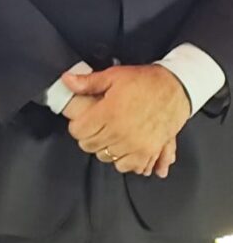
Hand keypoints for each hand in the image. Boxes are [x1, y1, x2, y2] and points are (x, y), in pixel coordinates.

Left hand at [61, 64, 189, 175]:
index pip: (79, 131)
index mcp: (108, 113)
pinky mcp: (150, 151)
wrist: (177, 88)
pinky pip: (129, 166)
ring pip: (107, 157)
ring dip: (105, 148)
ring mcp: (136, 144)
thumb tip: (66, 80)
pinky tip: (123, 148)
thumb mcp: (113, 76)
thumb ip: (88, 82)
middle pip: (90, 146)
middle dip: (88, 136)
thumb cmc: (145, 81)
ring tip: (109, 136)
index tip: (82, 121)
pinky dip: (124, 160)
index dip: (77, 126)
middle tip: (95, 127)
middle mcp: (120, 132)